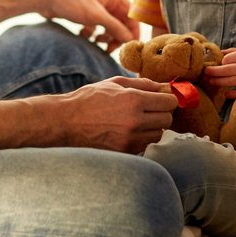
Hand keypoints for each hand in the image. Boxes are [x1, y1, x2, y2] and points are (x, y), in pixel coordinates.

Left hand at [36, 0, 139, 52]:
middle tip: (108, 49)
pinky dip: (91, 32)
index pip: (131, 15)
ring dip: (104, 36)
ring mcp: (95, 5)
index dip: (132, 31)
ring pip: (107, 25)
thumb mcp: (96, 16)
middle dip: (115, 36)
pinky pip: (95, 26)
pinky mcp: (85, 12)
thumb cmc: (71, 1)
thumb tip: (130, 39)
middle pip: (120, 22)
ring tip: (96, 42)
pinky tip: (83, 33)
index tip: (129, 47)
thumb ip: (115, 27)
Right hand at [61, 76, 177, 152]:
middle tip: (150, 108)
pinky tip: (128, 131)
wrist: (66, 122)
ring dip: (153, 127)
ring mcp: (129, 140)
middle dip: (162, 112)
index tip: (163, 97)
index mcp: (133, 100)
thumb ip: (142, 84)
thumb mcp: (114, 84)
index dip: (168, 98)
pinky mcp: (124, 152)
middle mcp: (134, 121)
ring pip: (158, 134)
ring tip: (137, 120)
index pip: (169, 102)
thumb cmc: (89, 99)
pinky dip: (141, 138)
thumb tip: (165, 86)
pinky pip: (144, 145)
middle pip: (167, 119)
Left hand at [203, 47, 235, 96]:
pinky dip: (231, 94)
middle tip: (205, 73)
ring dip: (219, 82)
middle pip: (227, 70)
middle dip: (213, 72)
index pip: (228, 58)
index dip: (220, 62)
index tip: (215, 64)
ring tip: (211, 82)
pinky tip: (225, 93)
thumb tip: (221, 52)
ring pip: (232, 81)